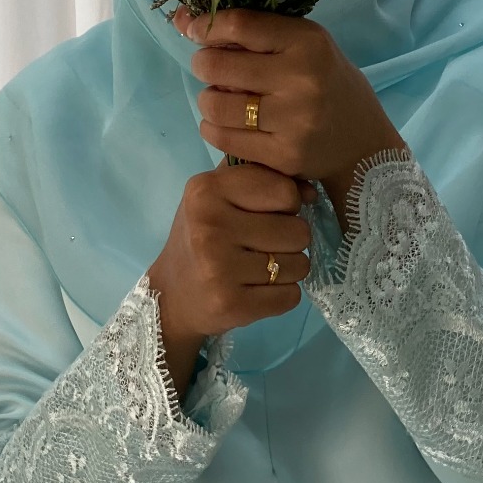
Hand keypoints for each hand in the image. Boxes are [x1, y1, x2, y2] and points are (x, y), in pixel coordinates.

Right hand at [147, 161, 315, 395]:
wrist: (171, 294)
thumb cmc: (202, 236)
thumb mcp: (218, 195)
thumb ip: (262, 178)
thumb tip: (311, 191)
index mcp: (206, 190)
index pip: (285, 190)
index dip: (288, 203)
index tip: (268, 213)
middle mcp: (210, 226)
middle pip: (298, 230)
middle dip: (290, 240)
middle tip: (265, 246)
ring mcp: (219, 268)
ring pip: (300, 265)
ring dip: (289, 269)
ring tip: (261, 268)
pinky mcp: (231, 304)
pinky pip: (291, 296)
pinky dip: (283, 295)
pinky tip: (258, 291)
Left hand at [174, 7, 406, 224]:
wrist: (361, 141)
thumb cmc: (326, 82)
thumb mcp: (304, 45)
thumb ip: (253, 31)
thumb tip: (183, 19)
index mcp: (308, 42)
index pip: (238, 25)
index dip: (205, 26)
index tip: (195, 30)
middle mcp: (301, 79)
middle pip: (217, 65)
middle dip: (203, 64)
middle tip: (210, 68)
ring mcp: (293, 121)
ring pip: (215, 105)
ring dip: (207, 99)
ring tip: (220, 98)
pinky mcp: (283, 156)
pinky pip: (223, 138)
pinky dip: (214, 128)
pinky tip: (227, 123)